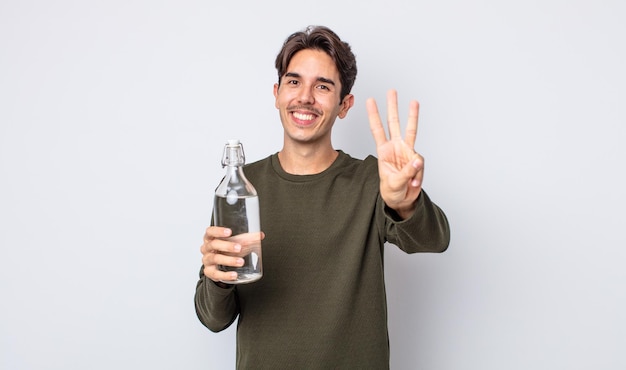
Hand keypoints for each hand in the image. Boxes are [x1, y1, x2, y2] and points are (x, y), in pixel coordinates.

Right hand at [200, 226, 264, 282]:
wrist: (219, 265)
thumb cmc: (226, 250)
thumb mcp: (236, 242)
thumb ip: (248, 238)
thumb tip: (260, 235)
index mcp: (211, 238)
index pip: (210, 232)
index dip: (218, 231)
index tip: (229, 232)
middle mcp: (206, 248)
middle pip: (214, 244)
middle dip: (227, 246)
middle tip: (239, 248)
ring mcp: (207, 260)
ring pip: (215, 259)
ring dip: (229, 260)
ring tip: (240, 262)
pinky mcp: (209, 272)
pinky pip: (216, 274)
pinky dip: (225, 275)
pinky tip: (234, 275)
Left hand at [366, 89, 423, 218]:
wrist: (402, 200)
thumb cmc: (393, 191)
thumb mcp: (395, 183)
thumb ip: (407, 172)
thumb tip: (418, 160)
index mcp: (384, 151)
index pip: (377, 130)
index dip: (373, 115)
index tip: (370, 100)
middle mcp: (395, 147)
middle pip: (393, 123)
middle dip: (392, 107)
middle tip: (391, 91)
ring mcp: (407, 151)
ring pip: (410, 129)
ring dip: (412, 115)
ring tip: (414, 101)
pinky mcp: (417, 159)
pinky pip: (420, 161)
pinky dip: (418, 172)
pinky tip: (413, 182)